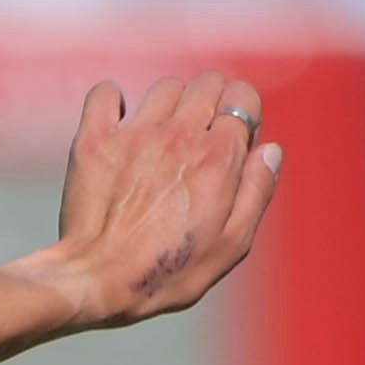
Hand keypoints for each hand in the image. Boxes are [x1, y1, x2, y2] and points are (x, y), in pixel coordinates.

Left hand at [25, 73, 280, 329]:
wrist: (95, 282)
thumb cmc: (167, 272)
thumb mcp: (231, 245)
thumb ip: (257, 191)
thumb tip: (269, 150)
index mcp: (218, 157)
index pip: (243, 97)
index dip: (243, 114)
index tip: (232, 141)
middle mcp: (179, 135)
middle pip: (207, 83)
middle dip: (212, 101)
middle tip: (200, 136)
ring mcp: (134, 135)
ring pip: (165, 88)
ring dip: (170, 104)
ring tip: (162, 136)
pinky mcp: (94, 141)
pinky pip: (105, 94)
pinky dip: (112, 100)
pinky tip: (118, 121)